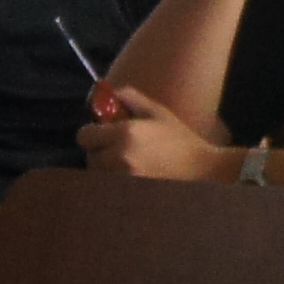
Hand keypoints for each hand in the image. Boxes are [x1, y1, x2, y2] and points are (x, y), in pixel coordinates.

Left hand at [76, 87, 238, 182]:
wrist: (198, 168)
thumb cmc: (178, 137)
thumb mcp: (156, 111)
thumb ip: (131, 97)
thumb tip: (110, 92)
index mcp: (124, 134)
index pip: (84, 136)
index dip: (92, 133)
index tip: (103, 132)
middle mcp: (118, 157)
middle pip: (89, 157)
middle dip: (99, 151)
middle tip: (115, 148)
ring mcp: (123, 177)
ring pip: (98, 172)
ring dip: (105, 166)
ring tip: (125, 161)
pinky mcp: (128, 191)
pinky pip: (109, 183)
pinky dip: (114, 179)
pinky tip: (132, 173)